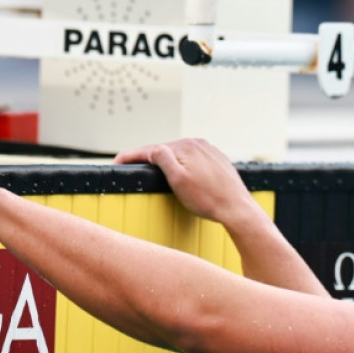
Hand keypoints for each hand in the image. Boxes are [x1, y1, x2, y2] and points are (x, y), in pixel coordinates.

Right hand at [114, 138, 256, 223]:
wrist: (237, 209)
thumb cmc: (208, 199)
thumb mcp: (177, 180)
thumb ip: (162, 159)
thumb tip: (153, 148)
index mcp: (186, 146)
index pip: (151, 150)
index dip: (131, 156)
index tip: (116, 162)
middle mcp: (198, 143)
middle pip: (165, 150)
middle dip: (148, 159)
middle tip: (130, 167)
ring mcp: (209, 151)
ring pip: (180, 154)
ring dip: (166, 162)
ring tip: (152, 171)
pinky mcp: (217, 160)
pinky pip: (193, 159)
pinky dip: (183, 165)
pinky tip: (180, 173)